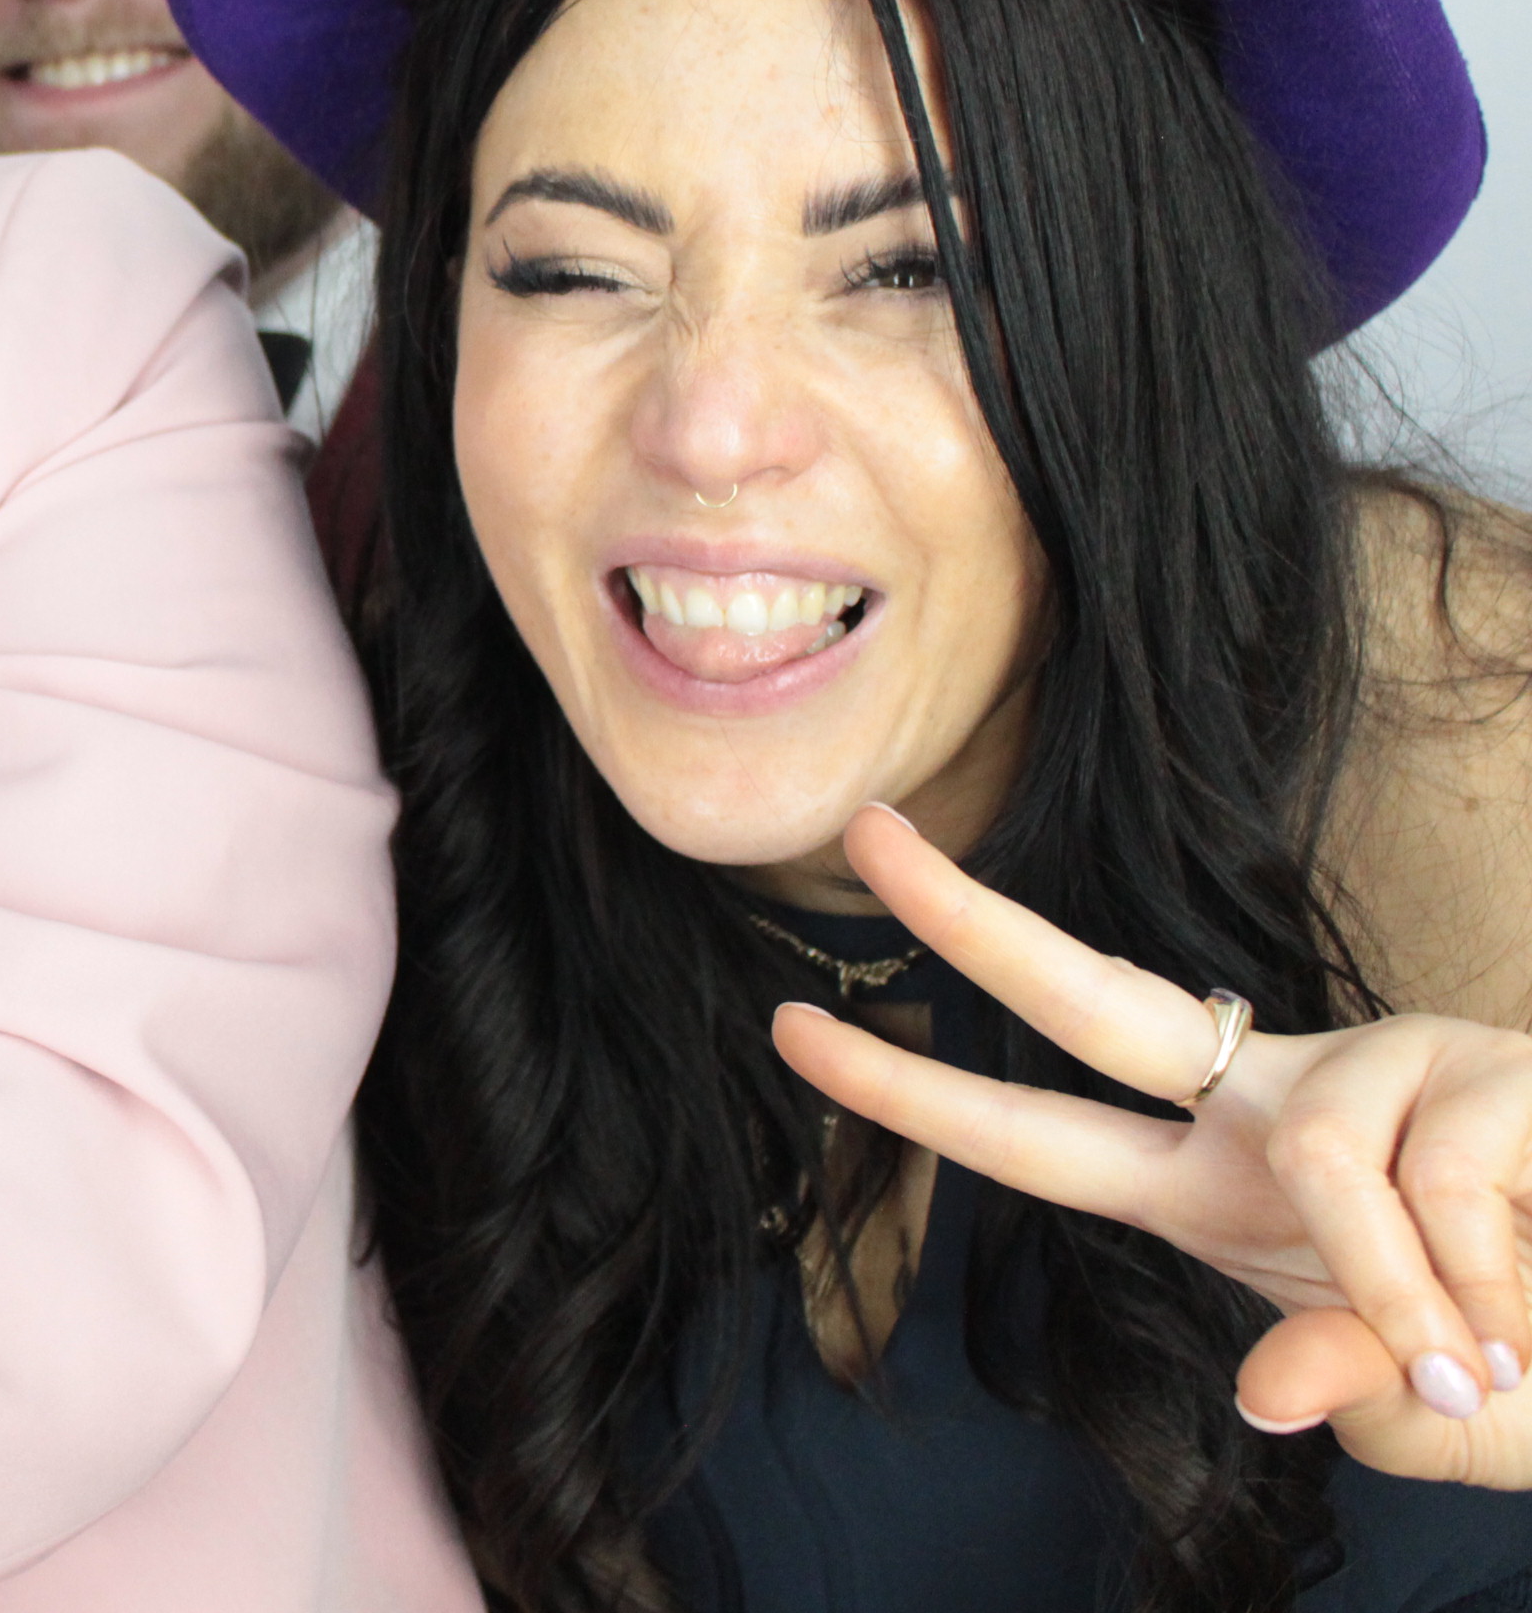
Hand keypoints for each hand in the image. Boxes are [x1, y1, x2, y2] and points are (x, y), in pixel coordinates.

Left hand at [772, 803, 1531, 1487]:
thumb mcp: (1438, 1419)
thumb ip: (1346, 1391)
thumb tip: (1271, 1388)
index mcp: (1224, 1183)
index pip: (1042, 1129)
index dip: (916, 1092)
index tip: (790, 1029)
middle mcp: (1285, 1099)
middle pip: (1093, 993)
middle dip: (967, 918)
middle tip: (863, 832)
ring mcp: (1385, 1067)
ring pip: (1318, 1163)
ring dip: (1411, 1298)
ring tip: (1492, 1354)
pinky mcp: (1489, 1066)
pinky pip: (1436, 1184)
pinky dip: (1485, 1284)